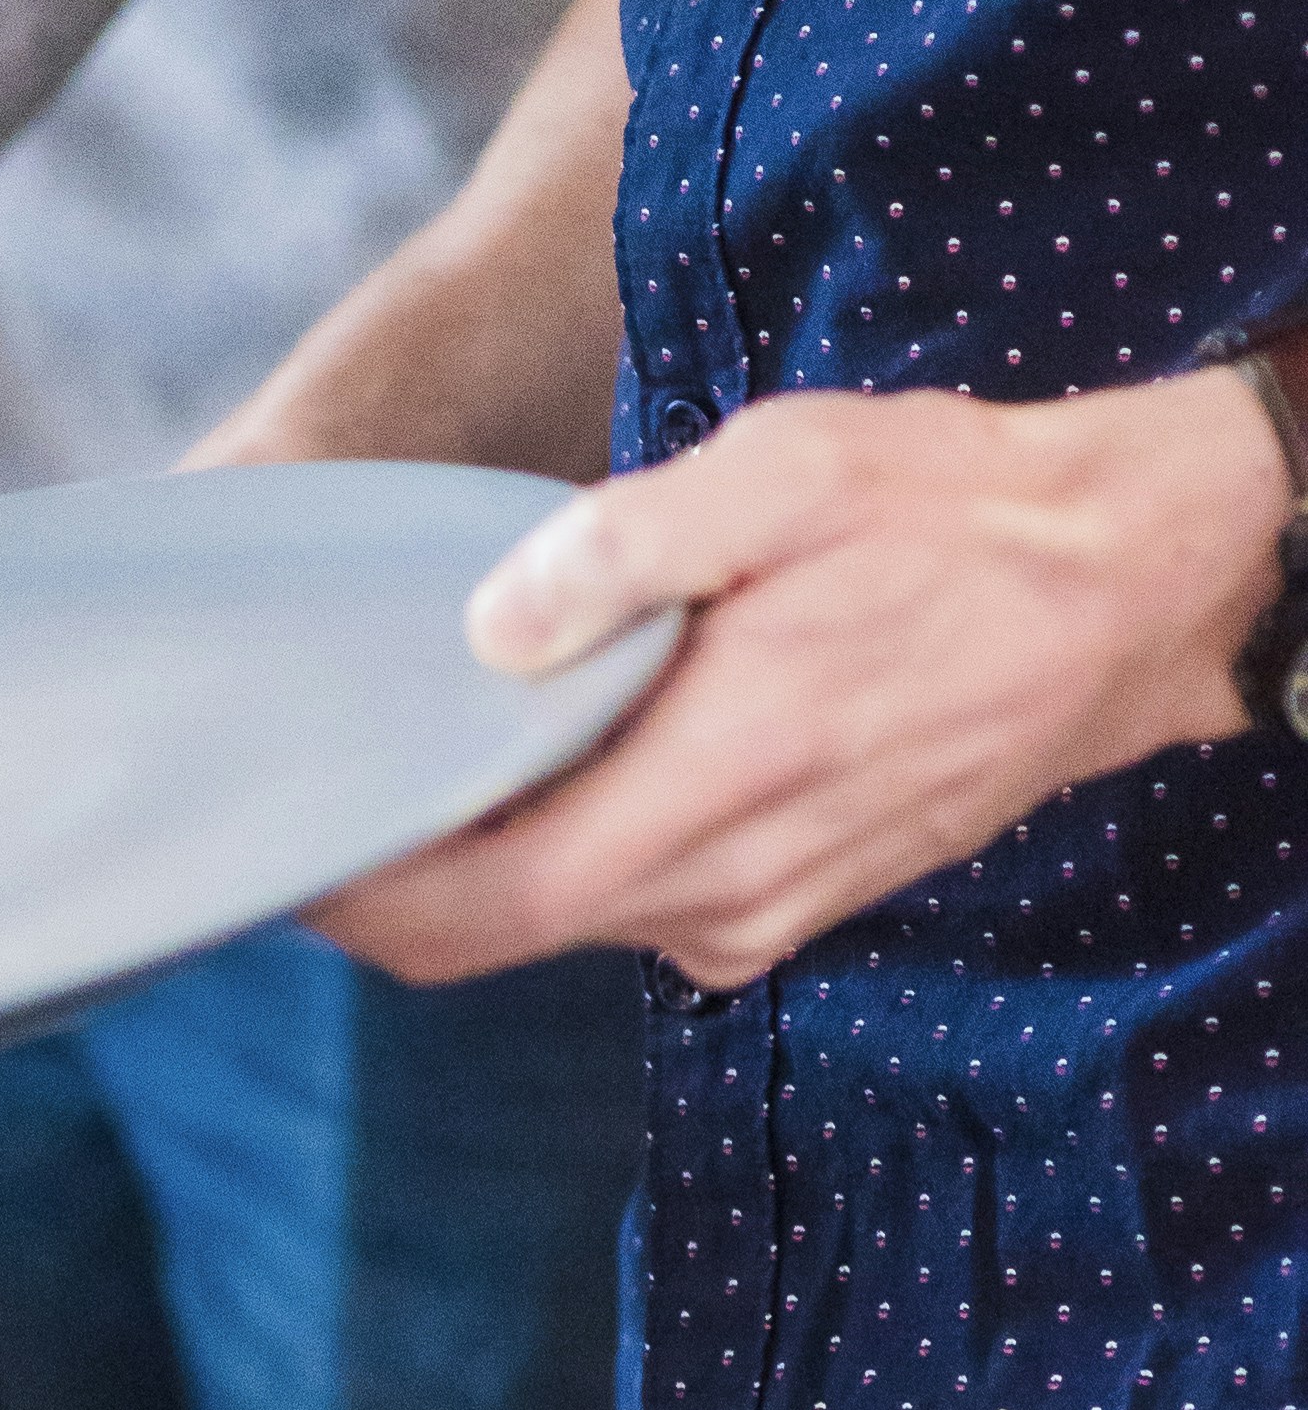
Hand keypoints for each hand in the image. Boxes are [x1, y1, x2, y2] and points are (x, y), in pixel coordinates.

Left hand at [317, 365, 1293, 991]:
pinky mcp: (788, 908)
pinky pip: (637, 901)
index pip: (468, 916)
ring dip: (487, 858)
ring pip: (562, 921)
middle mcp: (720, 895)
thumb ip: (624, 547)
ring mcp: (757, 918)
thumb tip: (489, 625)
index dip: (352, 901)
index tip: (275, 845)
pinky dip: (573, 849)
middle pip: (493, 936)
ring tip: (420, 758)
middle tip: (313, 791)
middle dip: (393, 879)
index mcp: (706, 794)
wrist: (1134, 587)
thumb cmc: (962, 510)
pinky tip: (552, 763)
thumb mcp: (788, 473)